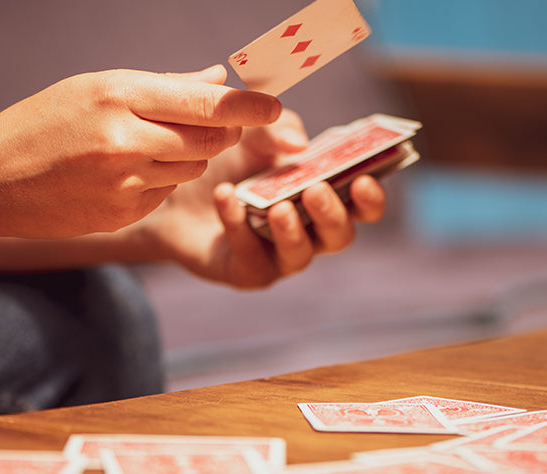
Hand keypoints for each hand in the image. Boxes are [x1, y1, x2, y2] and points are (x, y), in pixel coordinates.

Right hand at [0, 65, 279, 239]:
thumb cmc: (43, 122)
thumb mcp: (95, 87)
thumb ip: (163, 86)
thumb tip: (219, 80)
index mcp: (119, 97)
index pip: (206, 104)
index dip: (249, 107)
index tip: (275, 107)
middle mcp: (126, 142)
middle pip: (210, 139)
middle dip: (220, 130)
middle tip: (211, 121)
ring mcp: (126, 184)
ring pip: (192, 168)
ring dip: (187, 155)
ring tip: (147, 144)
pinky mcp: (124, 216)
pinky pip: (167, 193)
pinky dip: (161, 180)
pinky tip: (125, 173)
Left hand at [126, 106, 385, 287]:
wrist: (175, 186)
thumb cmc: (228, 159)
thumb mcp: (253, 131)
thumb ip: (278, 129)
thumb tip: (299, 145)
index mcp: (325, 196)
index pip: (363, 206)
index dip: (371, 198)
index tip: (364, 179)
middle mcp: (311, 232)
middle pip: (340, 237)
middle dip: (333, 214)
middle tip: (316, 191)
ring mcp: (280, 256)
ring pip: (300, 254)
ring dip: (291, 230)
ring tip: (277, 206)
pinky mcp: (247, 272)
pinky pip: (252, 257)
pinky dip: (240, 226)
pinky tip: (227, 198)